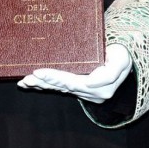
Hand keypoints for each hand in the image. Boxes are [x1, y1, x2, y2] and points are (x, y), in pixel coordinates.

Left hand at [17, 44, 131, 102]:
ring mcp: (84, 92)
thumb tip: (92, 81)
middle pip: (63, 86)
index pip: (73, 82)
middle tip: (27, 77)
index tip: (39, 71)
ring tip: (24, 82)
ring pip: (59, 89)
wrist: (123, 58)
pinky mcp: (78, 89)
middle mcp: (91, 93)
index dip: (55, 77)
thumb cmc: (121, 54)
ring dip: (40, 85)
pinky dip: (44, 85)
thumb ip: (111, 71)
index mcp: (101, 86)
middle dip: (44, 81)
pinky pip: (59, 88)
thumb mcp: (121, 59)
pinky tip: (28, 84)